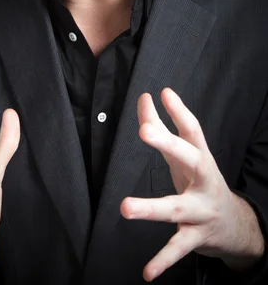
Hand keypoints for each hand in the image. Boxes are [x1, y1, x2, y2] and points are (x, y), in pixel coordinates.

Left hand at [120, 88, 255, 281]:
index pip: (192, 130)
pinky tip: (146, 273)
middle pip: (190, 159)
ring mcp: (202, 210)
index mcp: (200, 158)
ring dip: (151, 208)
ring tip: (125, 207)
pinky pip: (177, 248)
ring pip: (176, 208)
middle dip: (168, 143)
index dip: (178, 111)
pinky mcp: (197, 237)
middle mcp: (205, 181)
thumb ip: (161, 128)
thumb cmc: (200, 181)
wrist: (235, 224)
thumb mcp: (184, 155)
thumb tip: (145, 99)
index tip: (162, 93)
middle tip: (144, 130)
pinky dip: (162, 261)